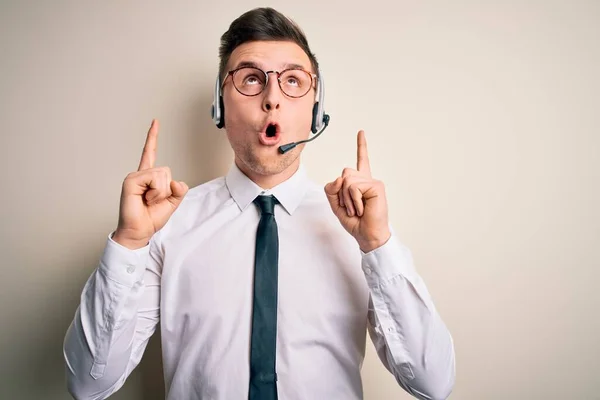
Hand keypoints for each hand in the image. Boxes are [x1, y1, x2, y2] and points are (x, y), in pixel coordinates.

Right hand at [113, 119, 188, 248]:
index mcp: (149, 177)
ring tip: (149, 201)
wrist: (140, 231)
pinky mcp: (131, 180)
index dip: (152, 137)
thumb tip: (176, 182)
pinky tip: (145, 200)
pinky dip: (155, 193)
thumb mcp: (172, 202)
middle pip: (166, 170)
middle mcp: (141, 173)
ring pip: (162, 175)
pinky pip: (154, 179)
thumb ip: (179, 190)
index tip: (155, 122)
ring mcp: (135, 176)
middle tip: (154, 201)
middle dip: (167, 189)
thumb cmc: (152, 217)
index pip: (151, 153)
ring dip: (161, 193)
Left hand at [324, 130, 390, 252]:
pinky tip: (362, 208)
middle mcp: (367, 180)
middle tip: (352, 208)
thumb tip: (339, 177)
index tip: (361, 132)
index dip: (361, 146)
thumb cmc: (355, 222)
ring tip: (357, 209)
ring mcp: (373, 182)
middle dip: (341, 193)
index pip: (360, 161)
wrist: (367, 235)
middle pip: (344, 173)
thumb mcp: (336, 206)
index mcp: (360, 183)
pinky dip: (354, 200)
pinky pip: (354, 187)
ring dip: (347, 199)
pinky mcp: (376, 186)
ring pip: (347, 180)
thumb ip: (331, 190)